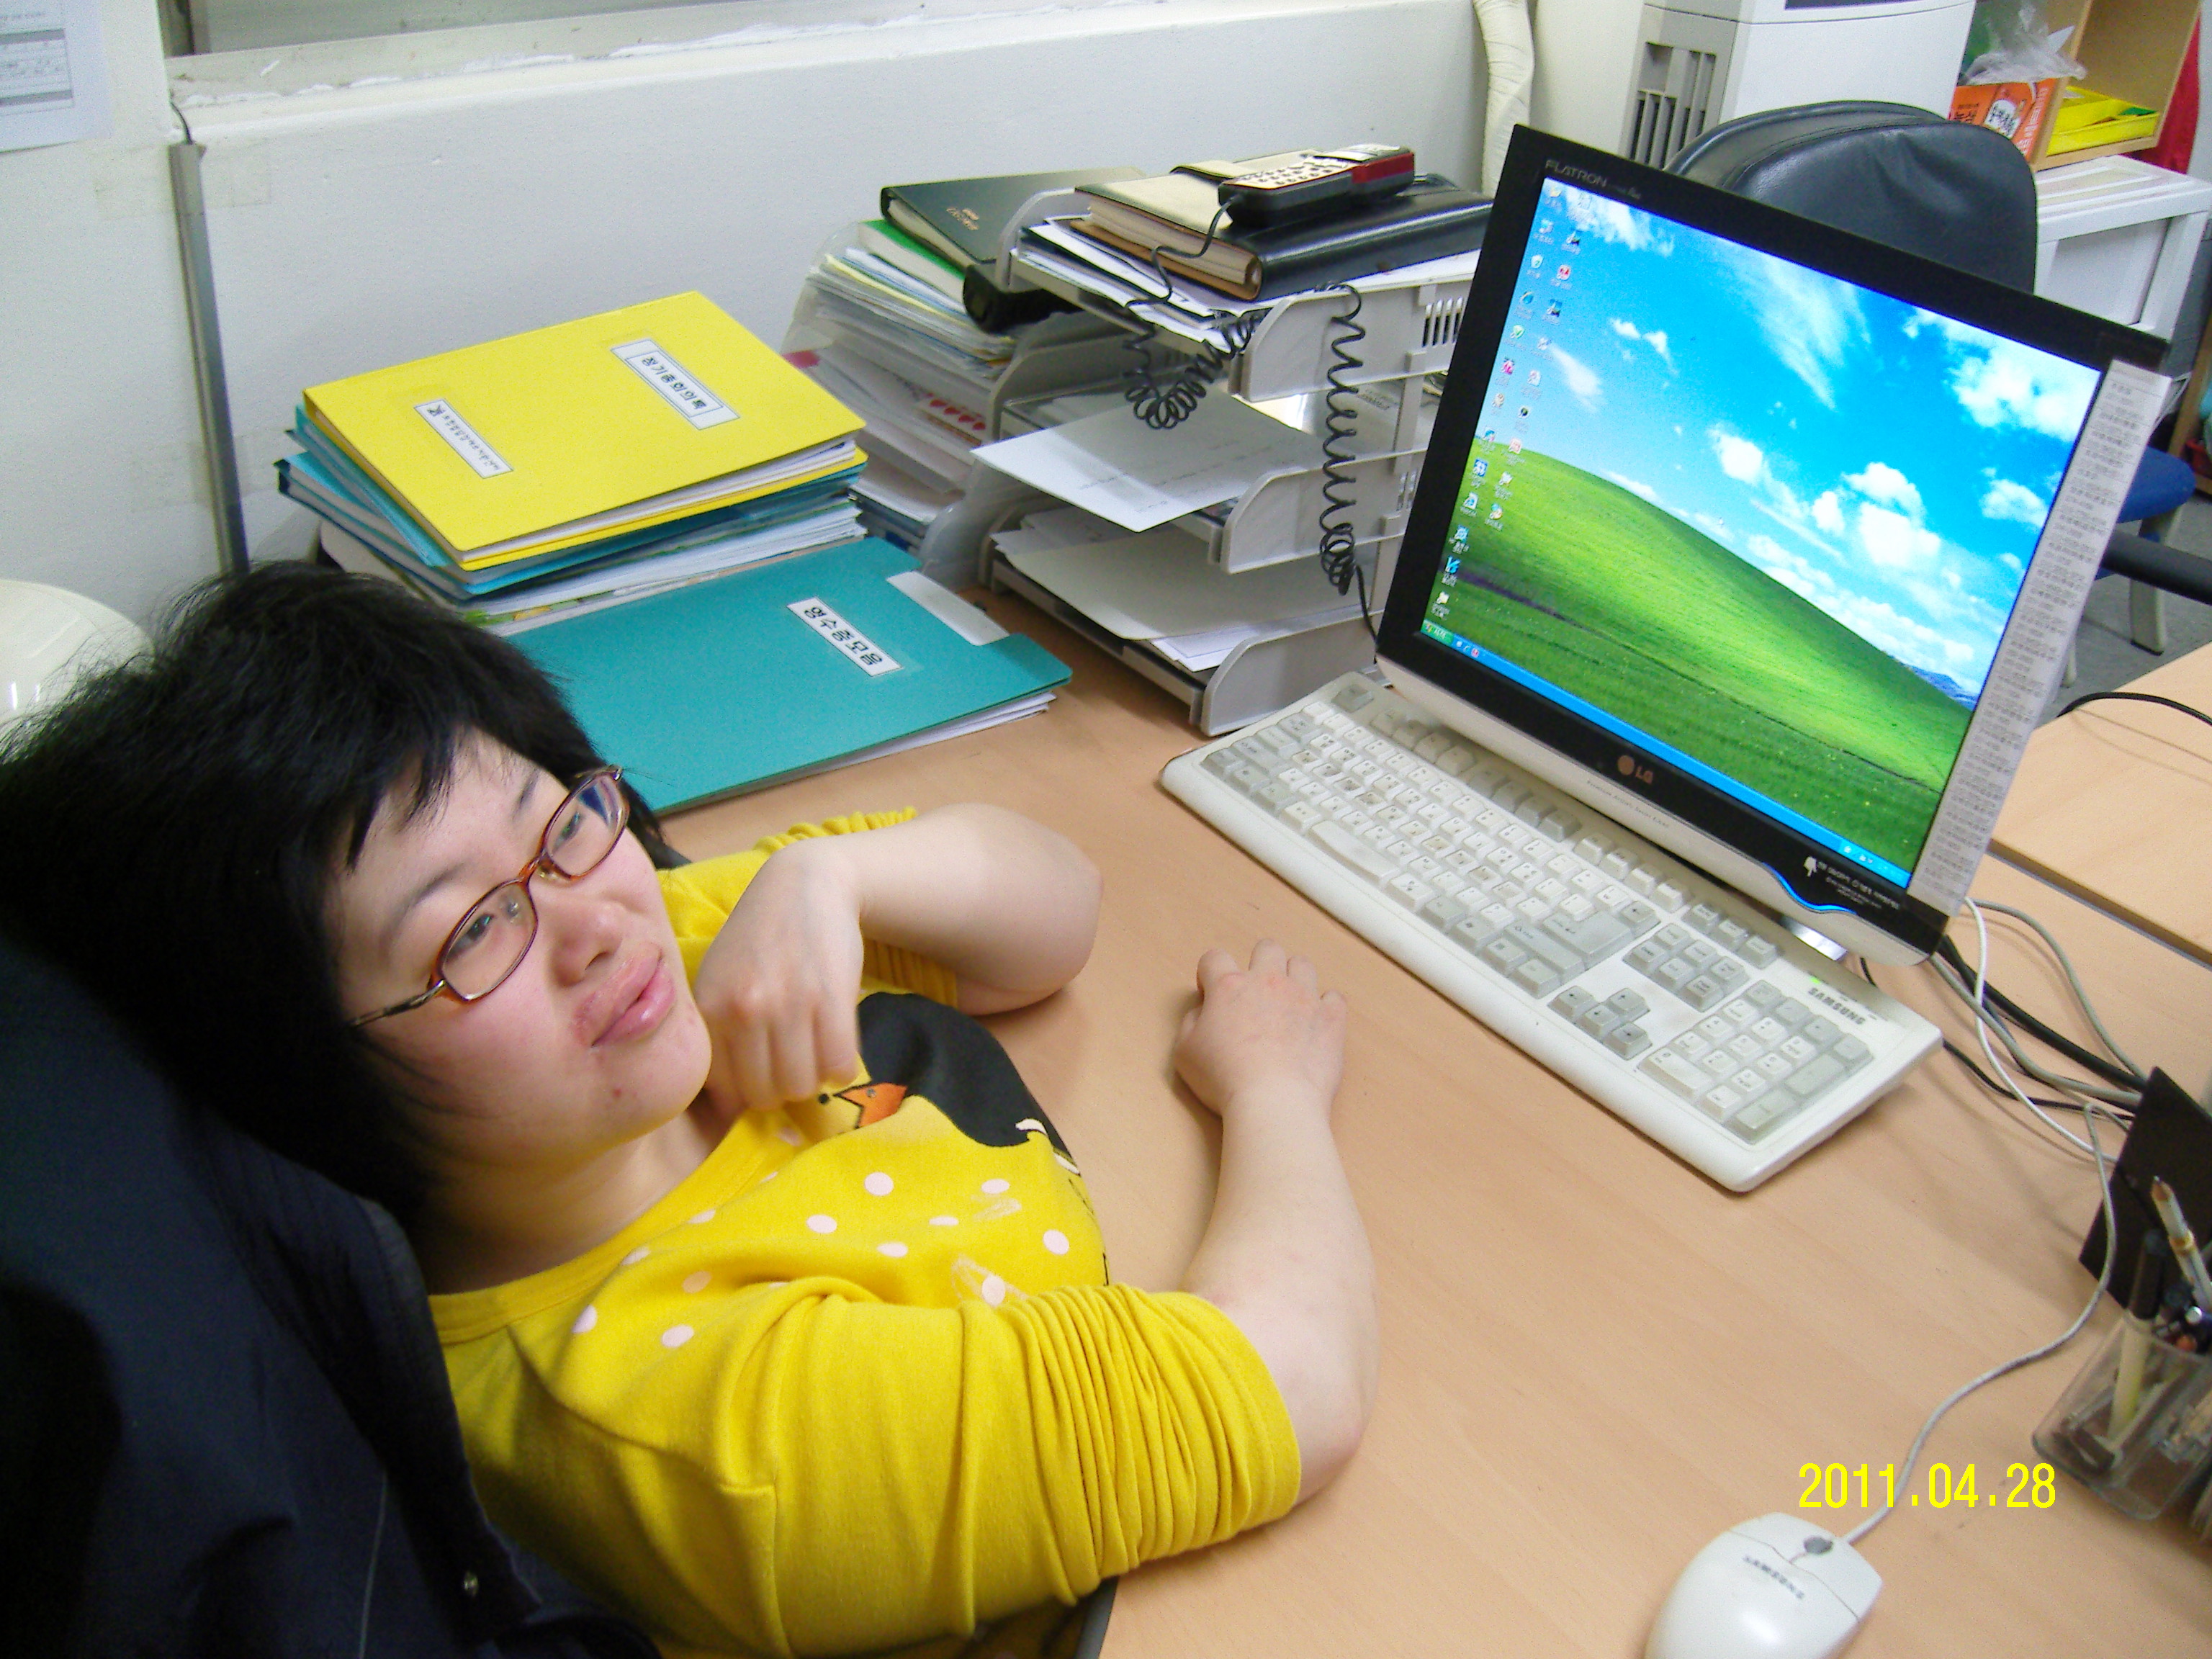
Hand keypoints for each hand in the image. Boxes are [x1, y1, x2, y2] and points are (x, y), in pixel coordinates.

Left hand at [691, 841, 864, 1115]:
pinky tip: (836, 1043)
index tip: (760, 1076)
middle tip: (789, 1063)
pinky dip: (841, 1066)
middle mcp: (743, 1011)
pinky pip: (840, 1066)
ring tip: (812, 1051)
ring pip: (803, 1086)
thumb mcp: (716, 981)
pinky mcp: (832, 999)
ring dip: (812, 1078)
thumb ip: (716, 1036)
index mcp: (708, 1010)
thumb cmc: (756, 938)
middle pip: (766, 1096)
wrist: (804, 884)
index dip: (747, 1094)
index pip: (726, 1093)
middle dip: (780, 1089)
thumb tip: (729, 1107)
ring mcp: (789, 1005)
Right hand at [1172, 940, 1346, 1120]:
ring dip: (1294, 979)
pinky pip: (1334, 997)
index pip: (1214, 957)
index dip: (1209, 974)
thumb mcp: (1185, 1052)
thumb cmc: (1225, 1080)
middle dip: (1259, 964)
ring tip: (1288, 1006)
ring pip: (1302, 965)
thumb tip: (1204, 1011)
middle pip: (1267, 949)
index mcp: (1229, 987)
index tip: (1212, 996)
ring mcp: (1303, 996)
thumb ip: (1192, 1021)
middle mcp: (1268, 982)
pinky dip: (1325, 1007)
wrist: (1274, 1101)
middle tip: (1255, 995)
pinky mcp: (1331, 1017)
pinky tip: (1315, 1024)